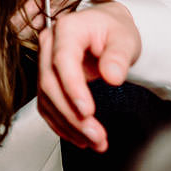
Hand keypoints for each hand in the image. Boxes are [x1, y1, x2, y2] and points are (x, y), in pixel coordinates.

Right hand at [36, 0, 141, 151]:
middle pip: (50, 83)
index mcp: (67, 29)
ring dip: (68, 124)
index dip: (72, 88)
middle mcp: (50, 45)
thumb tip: (112, 76)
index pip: (62, 60)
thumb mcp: (125, 38)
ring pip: (47, 98)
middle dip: (71, 114)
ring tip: (94, 141)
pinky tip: (78, 136)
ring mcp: (45, 62)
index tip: (87, 111)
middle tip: (95, 135)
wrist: (107, 29)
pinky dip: (61, 124)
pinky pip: (47, 104)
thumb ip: (119, 56)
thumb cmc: (114, 30)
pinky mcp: (48, 79)